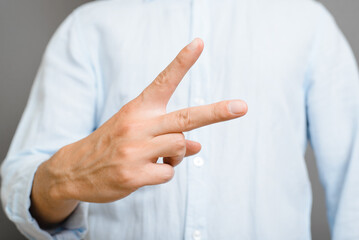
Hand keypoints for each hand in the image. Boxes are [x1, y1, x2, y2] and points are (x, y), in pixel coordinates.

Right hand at [30, 38, 247, 225]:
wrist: (73, 168)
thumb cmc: (112, 144)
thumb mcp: (135, 131)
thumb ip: (168, 134)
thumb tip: (198, 145)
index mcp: (137, 109)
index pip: (163, 81)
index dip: (182, 62)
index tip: (199, 43)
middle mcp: (137, 125)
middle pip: (186, 118)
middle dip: (217, 112)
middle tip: (241, 107)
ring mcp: (135, 150)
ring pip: (181, 147)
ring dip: (176, 155)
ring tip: (156, 158)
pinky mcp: (133, 175)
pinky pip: (168, 173)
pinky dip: (164, 173)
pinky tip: (145, 172)